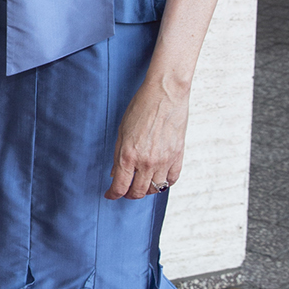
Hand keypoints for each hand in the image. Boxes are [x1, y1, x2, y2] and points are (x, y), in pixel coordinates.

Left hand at [106, 75, 189, 200]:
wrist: (164, 94)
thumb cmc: (141, 107)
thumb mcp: (122, 130)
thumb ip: (119, 154)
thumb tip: (116, 173)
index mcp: (129, 155)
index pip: (120, 186)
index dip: (113, 194)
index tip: (111, 194)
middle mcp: (147, 162)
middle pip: (138, 192)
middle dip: (129, 194)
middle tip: (125, 191)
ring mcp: (164, 160)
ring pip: (155, 188)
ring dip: (146, 190)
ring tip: (141, 184)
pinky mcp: (178, 156)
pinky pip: (171, 180)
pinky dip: (164, 183)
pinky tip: (158, 178)